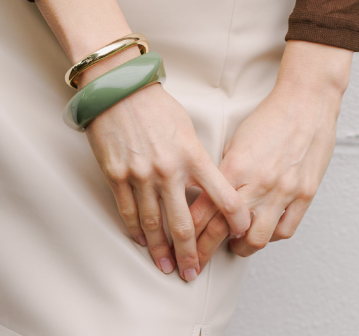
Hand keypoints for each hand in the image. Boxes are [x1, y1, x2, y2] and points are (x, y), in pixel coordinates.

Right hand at [32, 0, 249, 282]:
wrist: (117, 86)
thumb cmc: (155, 104)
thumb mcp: (185, 127)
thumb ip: (196, 157)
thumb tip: (205, 186)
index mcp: (192, 154)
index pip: (222, 194)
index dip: (235, 218)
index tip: (241, 234)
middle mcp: (168, 168)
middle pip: (183, 222)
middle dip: (190, 252)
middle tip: (193, 272)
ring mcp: (141, 174)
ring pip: (153, 223)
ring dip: (161, 249)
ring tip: (166, 266)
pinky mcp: (117, 174)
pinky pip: (128, 210)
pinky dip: (135, 229)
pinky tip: (141, 241)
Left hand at [190, 40, 351, 263]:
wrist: (307, 100)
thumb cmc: (271, 115)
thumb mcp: (238, 139)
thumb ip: (226, 169)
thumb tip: (212, 193)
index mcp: (236, 166)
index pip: (205, 209)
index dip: (190, 232)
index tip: (181, 242)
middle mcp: (258, 182)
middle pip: (224, 230)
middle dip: (205, 250)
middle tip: (196, 261)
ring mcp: (283, 191)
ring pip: (256, 239)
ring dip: (241, 248)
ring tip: (235, 247)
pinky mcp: (304, 195)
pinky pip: (284, 230)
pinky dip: (271, 237)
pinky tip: (263, 233)